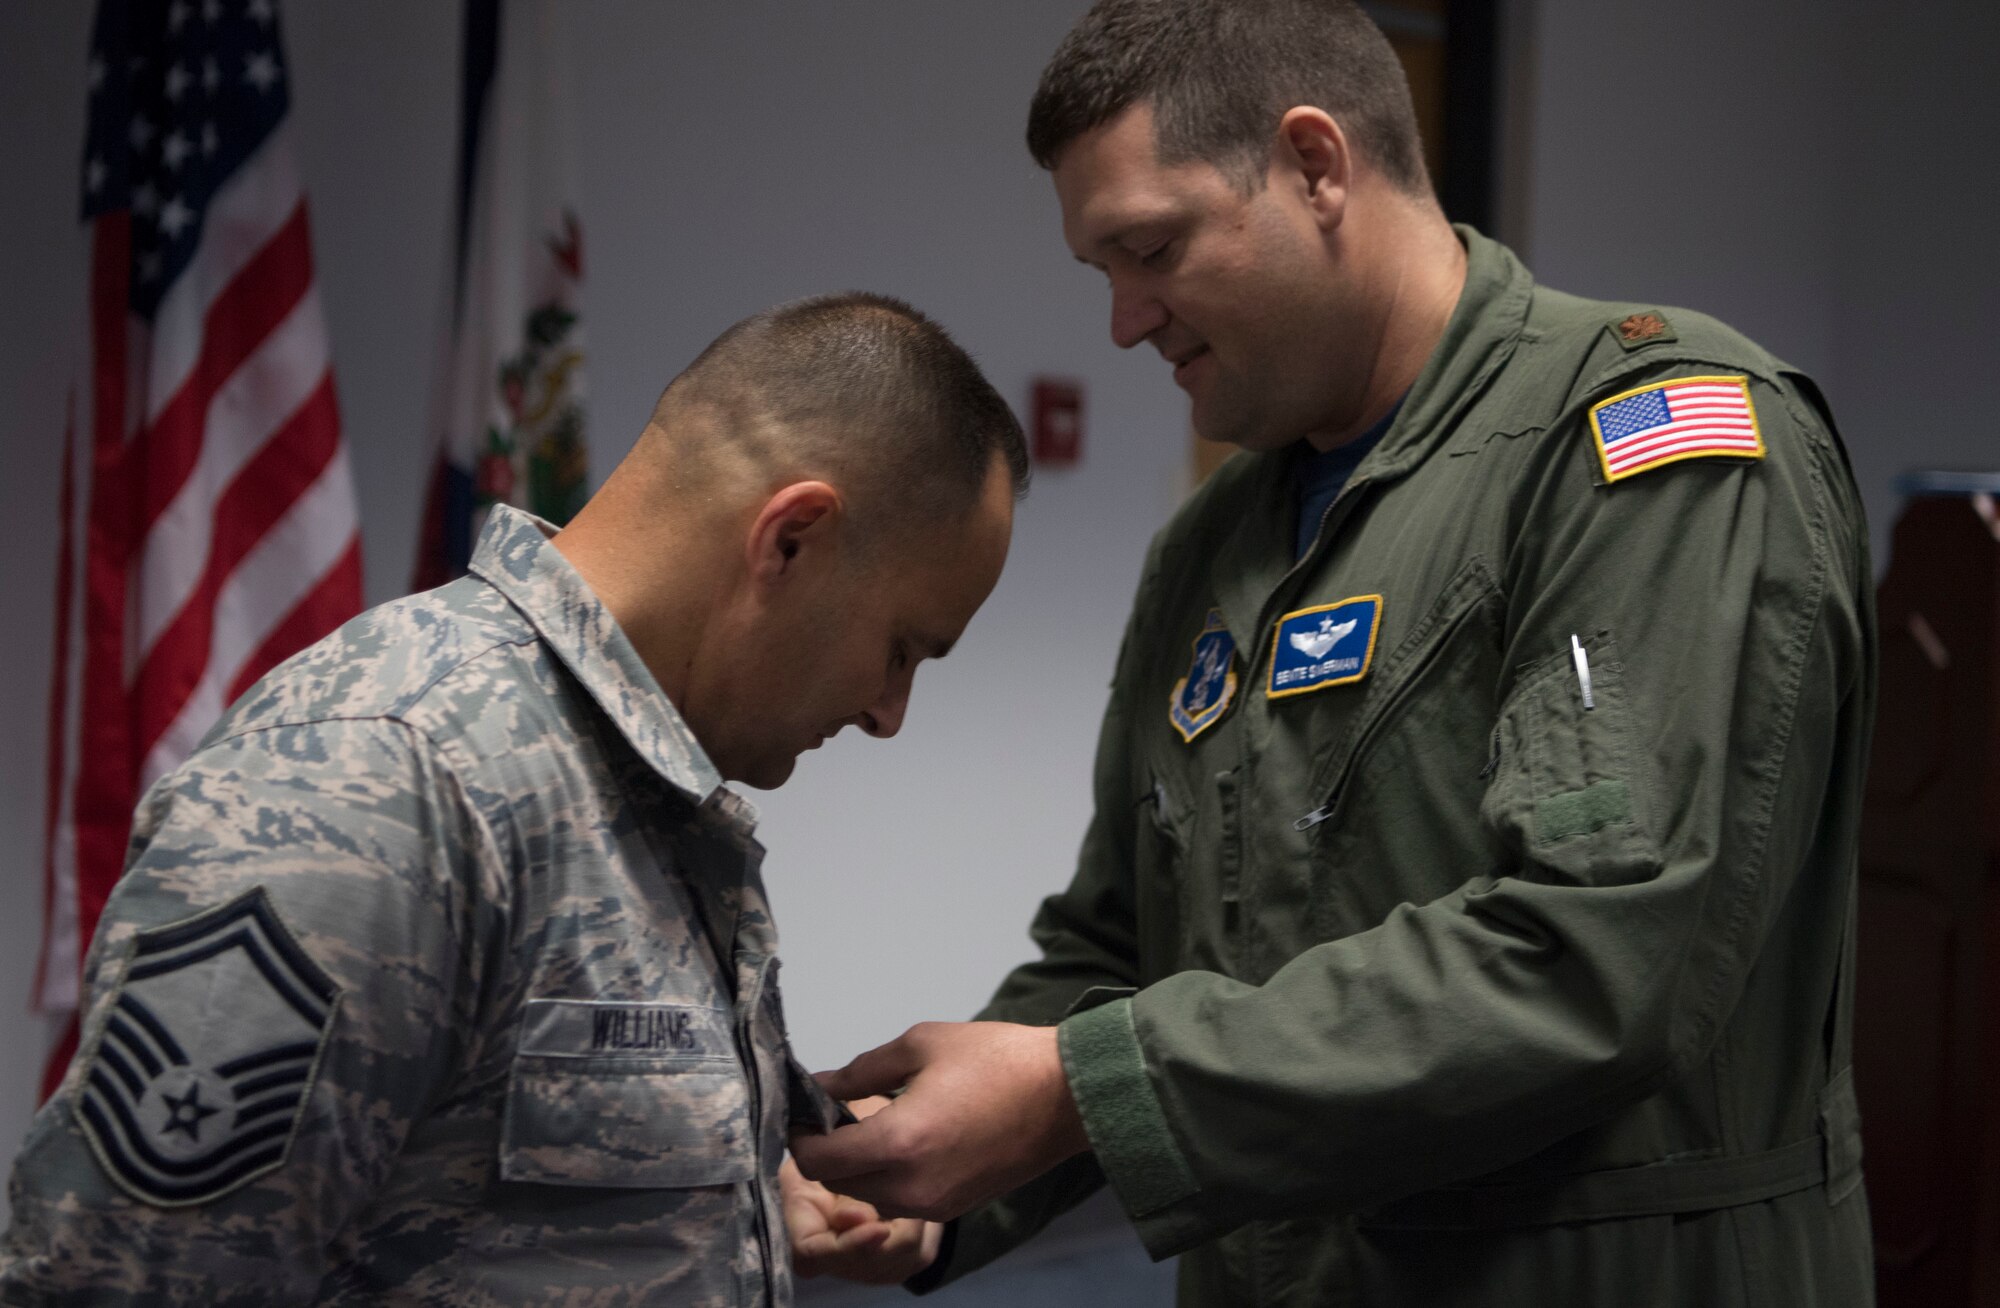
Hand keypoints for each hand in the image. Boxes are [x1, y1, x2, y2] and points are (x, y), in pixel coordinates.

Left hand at [786, 1022, 1089, 1221]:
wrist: (1066, 1096)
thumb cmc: (996, 1059)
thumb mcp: (921, 1045)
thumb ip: (861, 1071)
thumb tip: (820, 1086)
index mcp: (897, 1143)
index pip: (817, 1159)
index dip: (799, 1135)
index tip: (805, 1110)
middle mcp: (908, 1187)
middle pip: (838, 1182)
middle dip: (827, 1150)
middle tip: (836, 1112)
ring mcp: (933, 1205)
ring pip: (868, 1195)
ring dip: (858, 1166)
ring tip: (874, 1123)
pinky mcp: (953, 1209)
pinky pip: (900, 1199)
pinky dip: (889, 1176)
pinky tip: (907, 1140)